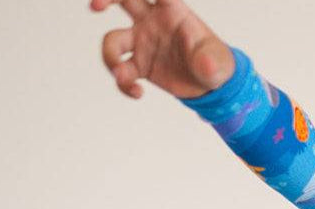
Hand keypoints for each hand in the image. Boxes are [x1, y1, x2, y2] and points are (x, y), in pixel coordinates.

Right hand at [92, 0, 234, 100]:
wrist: (212, 86)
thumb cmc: (216, 64)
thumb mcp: (219, 63)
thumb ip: (211, 61)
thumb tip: (205, 65)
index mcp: (172, 10)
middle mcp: (152, 20)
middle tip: (95, 7)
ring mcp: (143, 41)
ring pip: (113, 40)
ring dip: (110, 56)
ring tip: (121, 75)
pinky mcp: (140, 64)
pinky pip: (121, 71)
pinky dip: (123, 83)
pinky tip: (137, 94)